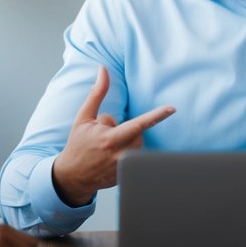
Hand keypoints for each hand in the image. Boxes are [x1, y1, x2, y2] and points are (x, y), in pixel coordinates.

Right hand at [52, 66, 174, 206]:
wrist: (73, 176)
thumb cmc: (77, 144)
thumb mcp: (83, 117)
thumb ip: (96, 93)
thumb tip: (103, 70)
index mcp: (109, 139)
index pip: (138, 124)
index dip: (157, 116)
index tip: (172, 109)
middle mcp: (119, 154)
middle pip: (138, 133)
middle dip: (126, 128)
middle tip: (106, 134)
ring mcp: (124, 168)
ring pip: (138, 145)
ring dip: (127, 141)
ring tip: (108, 147)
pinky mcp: (127, 176)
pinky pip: (136, 158)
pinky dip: (127, 154)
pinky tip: (111, 159)